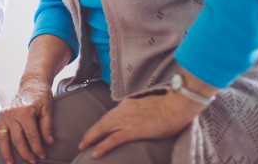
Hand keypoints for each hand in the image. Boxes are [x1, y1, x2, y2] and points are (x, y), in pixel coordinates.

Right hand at [0, 77, 54, 163]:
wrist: (31, 84)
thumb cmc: (41, 96)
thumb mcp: (47, 109)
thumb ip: (47, 126)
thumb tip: (49, 143)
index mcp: (24, 111)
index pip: (31, 135)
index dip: (37, 148)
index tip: (42, 156)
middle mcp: (11, 114)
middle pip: (17, 140)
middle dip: (25, 153)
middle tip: (32, 162)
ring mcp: (3, 116)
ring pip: (3, 139)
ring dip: (6, 154)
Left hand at [77, 90, 203, 158]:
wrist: (175, 107)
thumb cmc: (168, 107)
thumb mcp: (149, 106)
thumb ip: (140, 111)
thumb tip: (140, 118)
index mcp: (127, 104)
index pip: (110, 115)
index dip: (101, 124)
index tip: (96, 131)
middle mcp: (123, 111)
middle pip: (102, 122)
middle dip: (91, 133)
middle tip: (82, 142)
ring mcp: (126, 121)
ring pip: (103, 130)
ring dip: (91, 139)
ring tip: (83, 147)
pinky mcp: (132, 131)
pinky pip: (112, 140)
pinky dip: (102, 147)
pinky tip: (95, 153)